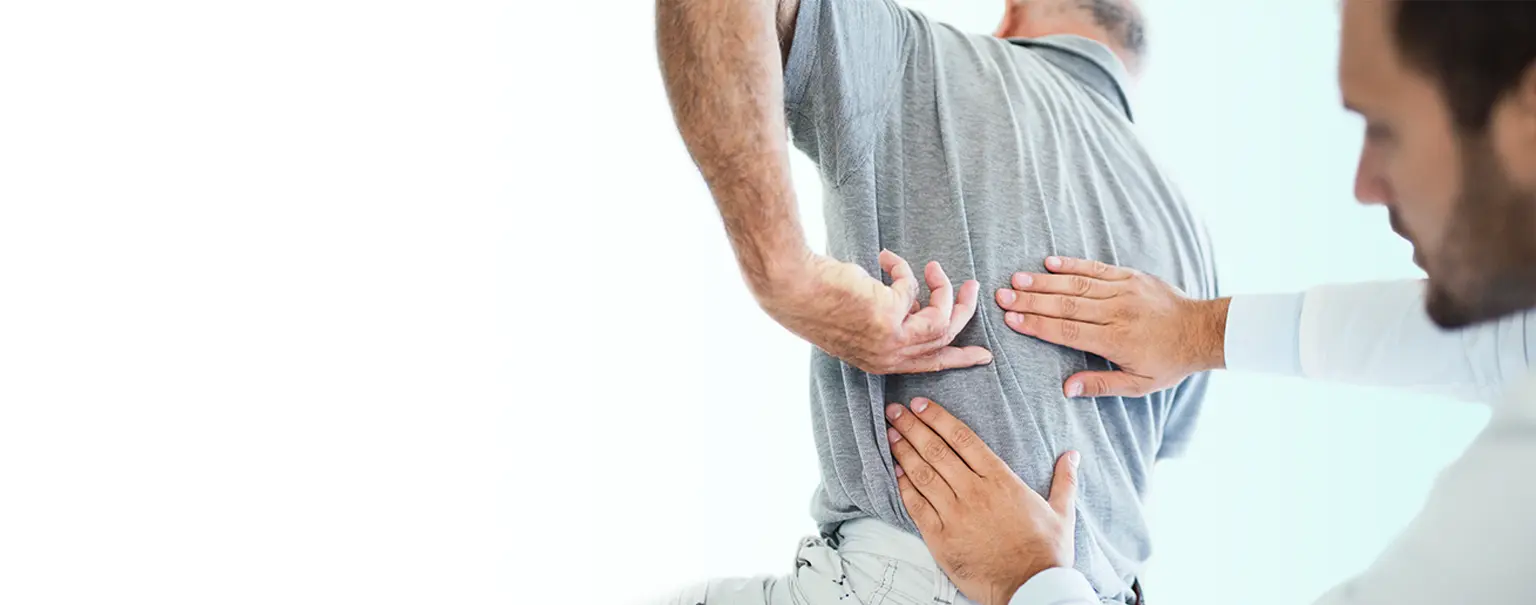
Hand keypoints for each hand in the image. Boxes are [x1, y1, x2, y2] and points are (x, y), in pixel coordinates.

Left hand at [756, 250, 991, 373]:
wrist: (793, 288)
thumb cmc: (819, 299)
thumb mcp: (861, 319)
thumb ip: (892, 319)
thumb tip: (915, 303)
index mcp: (880, 362)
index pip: (929, 365)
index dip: (959, 358)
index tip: (983, 355)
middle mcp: (888, 357)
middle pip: (945, 340)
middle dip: (964, 312)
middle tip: (973, 288)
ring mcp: (891, 340)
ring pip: (941, 318)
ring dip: (944, 288)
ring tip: (934, 266)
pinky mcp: (890, 316)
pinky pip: (913, 288)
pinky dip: (903, 269)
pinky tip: (885, 258)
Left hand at [886, 398, 1078, 604]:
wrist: (1031, 588)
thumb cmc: (1046, 552)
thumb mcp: (1062, 512)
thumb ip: (1064, 480)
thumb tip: (1072, 455)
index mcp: (1000, 480)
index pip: (962, 438)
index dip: (938, 418)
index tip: (920, 405)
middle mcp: (974, 491)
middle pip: (936, 450)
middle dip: (912, 427)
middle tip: (895, 411)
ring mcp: (955, 514)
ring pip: (923, 474)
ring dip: (904, 451)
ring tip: (890, 434)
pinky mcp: (941, 538)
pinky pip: (917, 506)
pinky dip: (904, 486)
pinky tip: (895, 472)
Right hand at [996, 256, 1228, 397]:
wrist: (1202, 330)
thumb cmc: (1168, 362)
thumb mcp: (1138, 385)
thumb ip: (1100, 385)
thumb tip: (1065, 388)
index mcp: (1115, 340)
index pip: (1067, 331)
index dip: (1037, 325)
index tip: (1011, 319)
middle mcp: (1116, 312)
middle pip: (1065, 304)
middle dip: (1030, 300)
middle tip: (1001, 296)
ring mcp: (1123, 291)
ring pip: (1076, 284)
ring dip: (1043, 281)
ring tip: (1016, 279)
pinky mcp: (1130, 276)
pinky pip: (1096, 268)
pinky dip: (1072, 264)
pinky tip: (1049, 262)